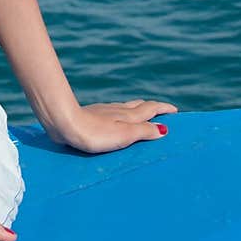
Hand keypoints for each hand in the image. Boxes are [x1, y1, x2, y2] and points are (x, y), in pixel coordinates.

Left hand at [46, 97, 178, 153]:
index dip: (163, 109)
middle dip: (152, 108)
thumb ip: (144, 130)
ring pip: (125, 107)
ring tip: (140, 114)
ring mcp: (104, 111)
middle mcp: (118, 110)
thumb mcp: (125, 134)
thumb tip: (164, 128)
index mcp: (129, 115)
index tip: (175, 110)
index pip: (151, 108)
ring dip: (136, 110)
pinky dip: (120, 114)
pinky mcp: (91, 115)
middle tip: (160, 111)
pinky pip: (112, 112)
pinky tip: (113, 118)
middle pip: (139, 106)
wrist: (65, 124)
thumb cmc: (96, 133)